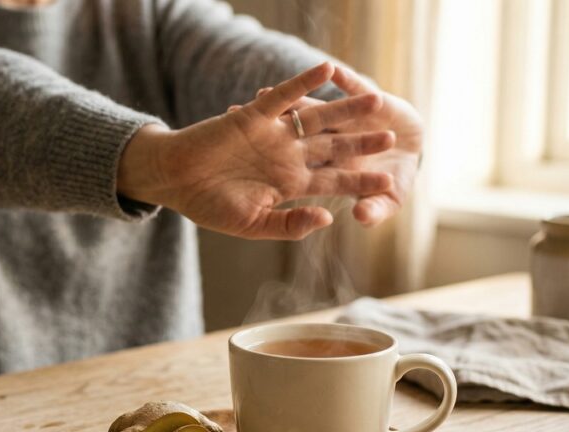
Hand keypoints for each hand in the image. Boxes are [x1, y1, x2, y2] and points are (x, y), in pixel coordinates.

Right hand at [117, 63, 396, 239]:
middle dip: (362, 143)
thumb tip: (328, 220)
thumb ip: (289, 225)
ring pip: (317, 118)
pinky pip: (284, 95)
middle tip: (395, 137)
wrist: (173, 180)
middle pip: (334, 147)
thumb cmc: (208, 207)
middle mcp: (286, 157)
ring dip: (345, 109)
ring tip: (376, 98)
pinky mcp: (254, 116)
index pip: (333, 182)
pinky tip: (329, 68)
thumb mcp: (252, 225)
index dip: (360, 181)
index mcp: (289, 185)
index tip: (389, 183)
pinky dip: (305, 82)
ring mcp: (272, 134)